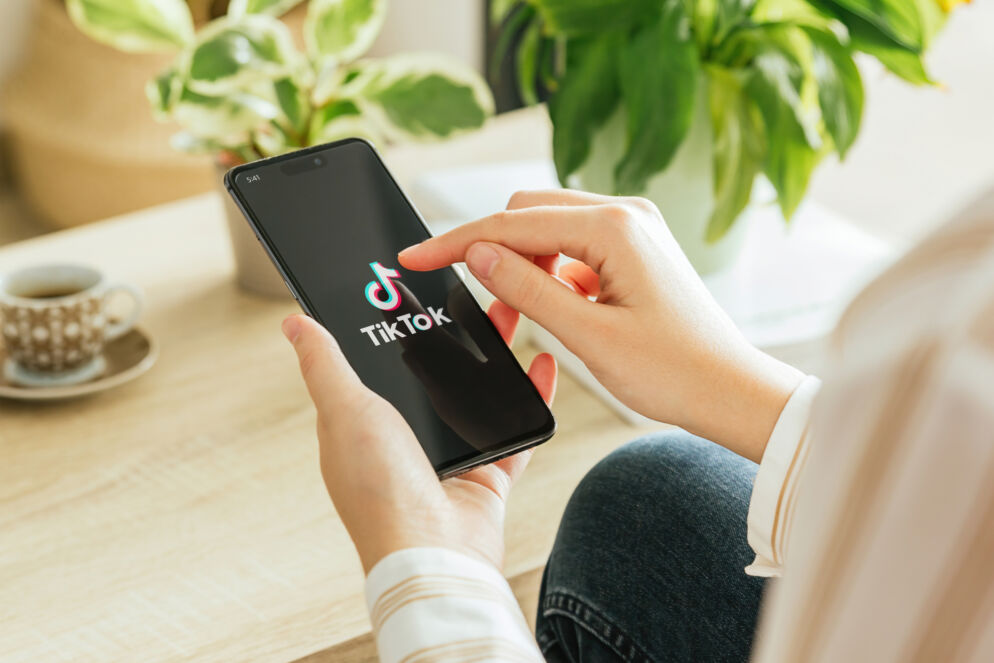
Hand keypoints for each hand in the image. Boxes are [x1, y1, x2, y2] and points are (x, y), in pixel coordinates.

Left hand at [281, 303, 555, 573]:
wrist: (433, 553)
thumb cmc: (380, 490)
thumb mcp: (344, 411)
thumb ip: (324, 365)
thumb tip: (294, 322)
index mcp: (365, 426)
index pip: (381, 363)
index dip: (398, 326)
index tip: (415, 289)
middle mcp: (407, 441)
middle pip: (437, 372)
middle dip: (457, 332)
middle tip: (472, 294)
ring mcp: (450, 456)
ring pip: (480, 392)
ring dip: (496, 354)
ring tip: (510, 313)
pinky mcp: (488, 474)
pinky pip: (516, 427)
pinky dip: (531, 396)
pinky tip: (542, 366)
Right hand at [399, 189, 801, 462]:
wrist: (729, 392)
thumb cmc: (673, 371)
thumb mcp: (588, 336)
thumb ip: (527, 289)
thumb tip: (478, 254)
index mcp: (616, 228)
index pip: (514, 224)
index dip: (457, 242)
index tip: (415, 257)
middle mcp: (626, 215)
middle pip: (528, 213)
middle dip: (493, 249)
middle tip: (478, 298)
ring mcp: (633, 229)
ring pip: (548, 229)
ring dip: (524, 263)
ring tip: (526, 314)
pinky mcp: (633, 249)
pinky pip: (573, 247)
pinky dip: (551, 273)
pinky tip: (561, 309)